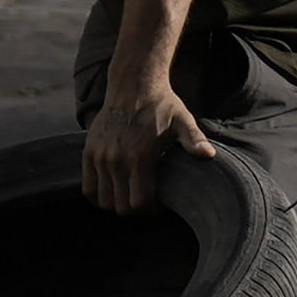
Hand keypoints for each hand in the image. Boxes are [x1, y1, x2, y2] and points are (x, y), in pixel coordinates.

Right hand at [83, 76, 216, 214]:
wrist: (133, 86)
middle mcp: (116, 160)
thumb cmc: (162, 106)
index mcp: (139, 157)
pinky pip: (87, 187)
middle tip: (146, 204)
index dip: (150, 210)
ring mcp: (99, 157)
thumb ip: (194, 140)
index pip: (138, 202)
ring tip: (130, 197)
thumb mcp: (183, 122)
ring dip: (116, 204)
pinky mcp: (88, 153)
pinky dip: (97, 196)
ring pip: (102, 200)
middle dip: (134, 210)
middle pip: (120, 206)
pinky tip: (112, 192)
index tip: (159, 206)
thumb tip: (209, 155)